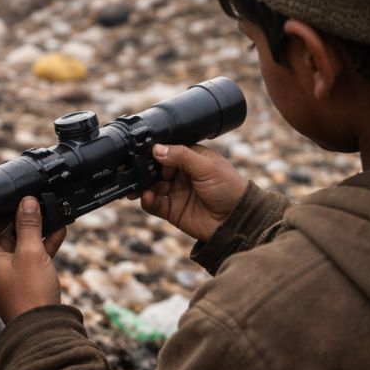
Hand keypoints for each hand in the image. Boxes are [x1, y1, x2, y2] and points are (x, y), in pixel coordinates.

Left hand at [0, 197, 66, 323]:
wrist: (43, 331)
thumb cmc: (31, 294)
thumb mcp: (31, 252)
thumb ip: (29, 225)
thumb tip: (27, 202)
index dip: (0, 211)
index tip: (16, 198)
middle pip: (3, 234)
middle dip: (23, 219)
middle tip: (37, 204)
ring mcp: (6, 275)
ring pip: (19, 245)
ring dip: (35, 231)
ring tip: (52, 214)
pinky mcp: (21, 282)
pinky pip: (29, 258)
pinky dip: (41, 246)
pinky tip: (58, 231)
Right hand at [133, 143, 247, 242]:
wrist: (237, 220)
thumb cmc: (229, 188)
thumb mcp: (207, 167)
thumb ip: (181, 156)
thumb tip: (157, 148)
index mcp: (191, 158)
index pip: (167, 151)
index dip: (154, 152)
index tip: (141, 152)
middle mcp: (181, 174)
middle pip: (155, 168)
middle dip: (143, 169)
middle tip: (133, 170)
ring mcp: (175, 192)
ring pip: (151, 186)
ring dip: (141, 186)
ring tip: (136, 187)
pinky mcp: (172, 210)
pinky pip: (154, 204)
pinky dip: (147, 201)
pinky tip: (146, 197)